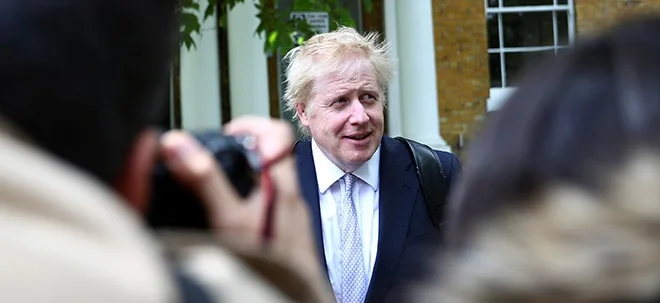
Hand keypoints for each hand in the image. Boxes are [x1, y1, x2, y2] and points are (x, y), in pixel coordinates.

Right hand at [158, 117, 322, 277]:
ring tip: (216, 187)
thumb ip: (205, 181)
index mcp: (281, 186)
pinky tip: (231, 218)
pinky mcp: (288, 236)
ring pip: (268, 185)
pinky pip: (269, 208)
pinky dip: (249, 204)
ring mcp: (291, 218)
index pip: (278, 134)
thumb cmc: (272, 263)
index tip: (227, 132)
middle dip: (240, 154)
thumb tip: (179, 145)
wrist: (296, 300)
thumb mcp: (230, 218)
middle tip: (214, 159)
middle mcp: (291, 199)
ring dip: (244, 180)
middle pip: (270, 159)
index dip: (251, 125)